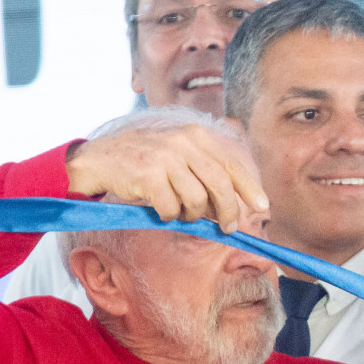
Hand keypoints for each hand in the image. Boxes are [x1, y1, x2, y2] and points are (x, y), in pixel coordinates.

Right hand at [64, 123, 268, 231]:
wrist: (99, 160)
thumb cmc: (144, 163)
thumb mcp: (177, 155)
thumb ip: (204, 171)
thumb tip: (234, 203)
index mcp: (195, 136)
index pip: (231, 164)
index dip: (249, 188)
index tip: (263, 206)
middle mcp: (183, 143)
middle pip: (220, 185)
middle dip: (228, 211)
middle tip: (229, 227)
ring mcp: (165, 158)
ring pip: (196, 200)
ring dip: (191, 215)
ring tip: (179, 211)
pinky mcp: (148, 176)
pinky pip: (171, 208)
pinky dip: (168, 215)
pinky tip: (158, 208)